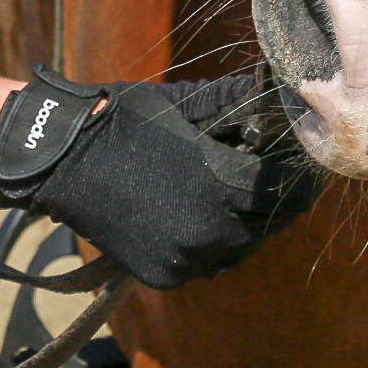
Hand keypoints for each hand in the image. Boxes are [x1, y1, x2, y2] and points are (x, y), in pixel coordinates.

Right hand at [0, 68, 320, 290]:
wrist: (61, 159)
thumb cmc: (128, 121)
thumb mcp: (188, 103)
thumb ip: (237, 104)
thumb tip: (278, 93)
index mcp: (220, 186)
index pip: (281, 189)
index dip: (298, 175)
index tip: (306, 161)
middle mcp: (209, 231)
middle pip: (266, 223)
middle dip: (277, 200)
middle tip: (281, 179)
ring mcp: (185, 259)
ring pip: (240, 247)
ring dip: (248, 224)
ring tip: (246, 196)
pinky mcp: (163, 274)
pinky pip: (207, 263)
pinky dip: (215, 243)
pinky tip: (211, 216)